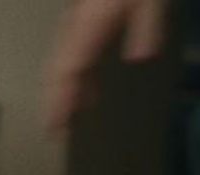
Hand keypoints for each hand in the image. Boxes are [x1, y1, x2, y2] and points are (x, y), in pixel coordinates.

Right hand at [44, 0, 165, 132]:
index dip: (60, 100)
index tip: (55, 126)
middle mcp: (76, 23)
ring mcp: (76, 19)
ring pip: (60, 62)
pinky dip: (75, 75)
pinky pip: (70, 52)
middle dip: (53, 102)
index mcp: (90, 20)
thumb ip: (146, 24)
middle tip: (53, 132)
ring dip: (63, 92)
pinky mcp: (82, 16)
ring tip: (68, 118)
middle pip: (55, 70)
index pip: (68, 69)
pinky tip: (88, 88)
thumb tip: (141, 57)